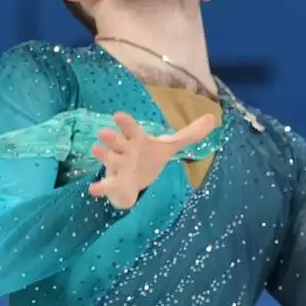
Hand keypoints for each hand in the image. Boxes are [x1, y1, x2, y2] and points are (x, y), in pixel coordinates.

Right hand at [89, 109, 216, 209]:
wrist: (136, 178)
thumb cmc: (150, 156)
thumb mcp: (170, 146)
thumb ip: (190, 134)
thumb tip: (213, 120)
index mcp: (137, 139)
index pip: (131, 128)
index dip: (125, 123)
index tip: (118, 115)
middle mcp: (125, 149)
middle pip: (117, 142)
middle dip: (111, 138)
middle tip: (103, 133)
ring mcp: (119, 165)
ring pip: (110, 159)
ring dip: (103, 155)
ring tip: (94, 150)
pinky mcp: (116, 181)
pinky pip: (107, 184)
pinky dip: (100, 187)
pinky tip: (93, 190)